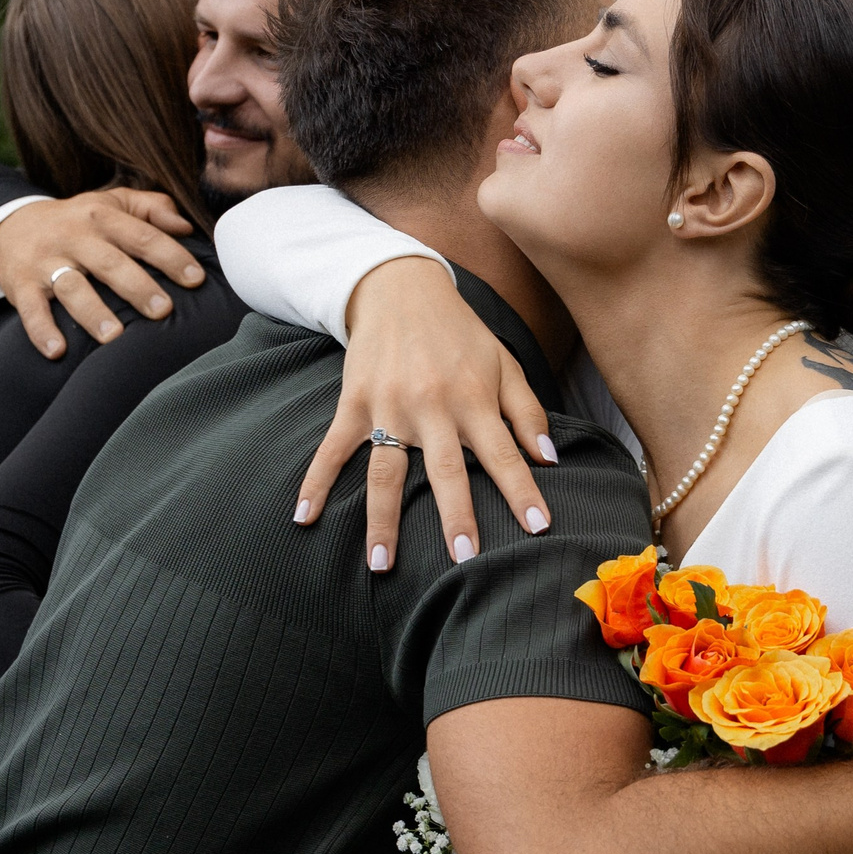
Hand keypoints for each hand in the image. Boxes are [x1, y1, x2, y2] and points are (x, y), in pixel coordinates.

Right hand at [0, 188, 200, 358]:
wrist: (11, 225)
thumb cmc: (78, 221)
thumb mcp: (113, 203)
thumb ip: (153, 208)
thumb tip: (187, 226)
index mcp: (102, 217)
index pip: (142, 236)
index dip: (170, 256)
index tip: (195, 279)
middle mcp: (75, 238)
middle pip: (109, 262)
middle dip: (137, 286)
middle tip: (162, 310)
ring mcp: (46, 262)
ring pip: (71, 286)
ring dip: (92, 311)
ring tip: (114, 336)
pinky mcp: (22, 285)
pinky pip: (31, 309)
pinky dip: (41, 330)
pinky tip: (57, 351)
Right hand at [292, 258, 555, 570]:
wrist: (401, 288)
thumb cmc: (460, 334)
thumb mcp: (503, 364)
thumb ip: (528, 412)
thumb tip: (549, 460)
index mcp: (472, 398)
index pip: (503, 454)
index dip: (522, 491)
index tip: (539, 528)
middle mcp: (431, 406)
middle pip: (445, 470)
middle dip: (456, 516)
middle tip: (464, 560)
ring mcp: (388, 406)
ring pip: (385, 472)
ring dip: (383, 519)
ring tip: (381, 565)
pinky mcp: (354, 403)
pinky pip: (333, 449)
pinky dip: (315, 482)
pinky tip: (304, 517)